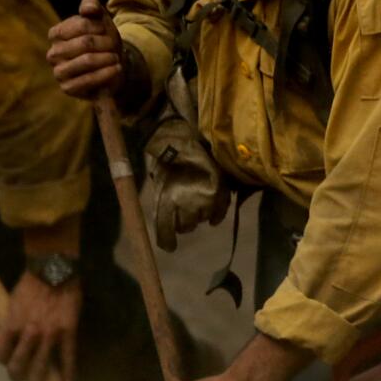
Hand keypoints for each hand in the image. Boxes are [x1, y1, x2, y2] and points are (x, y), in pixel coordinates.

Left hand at [0, 268, 82, 380]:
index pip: (1, 353)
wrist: (54, 269)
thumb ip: (12, 321)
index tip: (6, 361)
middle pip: (18, 364)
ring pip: (40, 366)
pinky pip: (68, 357)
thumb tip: (12, 336)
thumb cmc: (30, 282)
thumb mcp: (13, 302)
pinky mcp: (68, 332)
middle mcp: (28, 334)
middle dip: (16, 377)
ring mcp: (49, 335)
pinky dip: (68, 373)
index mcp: (12, 324)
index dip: (2, 360)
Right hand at [47, 0, 125, 99]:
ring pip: (86, 61)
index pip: (81, 24)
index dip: (100, 26)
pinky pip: (87, 80)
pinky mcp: (68, 88)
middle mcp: (53, 54)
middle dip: (106, 43)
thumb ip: (92, 6)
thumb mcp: (99, 18)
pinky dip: (106, 74)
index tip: (106, 30)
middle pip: (85, 43)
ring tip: (116, 57)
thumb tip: (88, 9)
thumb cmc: (102, 38)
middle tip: (114, 46)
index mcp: (56, 34)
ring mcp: (59, 72)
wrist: (111, 64)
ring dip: (107, 58)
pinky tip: (116, 69)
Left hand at [144, 114, 229, 251]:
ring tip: (195, 198)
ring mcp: (206, 199)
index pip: (166, 230)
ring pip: (202, 220)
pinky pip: (218, 214)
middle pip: (185, 227)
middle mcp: (187, 202)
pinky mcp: (221, 193)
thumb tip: (168, 223)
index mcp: (167, 198)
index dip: (167, 241)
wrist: (189, 134)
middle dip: (182, 221)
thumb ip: (163, 203)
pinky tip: (210, 206)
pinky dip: (214, 213)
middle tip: (182, 210)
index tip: (169, 246)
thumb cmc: (168, 157)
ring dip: (198, 214)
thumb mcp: (159, 180)